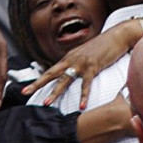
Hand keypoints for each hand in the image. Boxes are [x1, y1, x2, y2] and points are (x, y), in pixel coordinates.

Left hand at [22, 18, 142, 109]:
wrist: (117, 35)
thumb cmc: (102, 46)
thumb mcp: (85, 55)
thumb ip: (76, 64)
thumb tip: (70, 73)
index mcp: (68, 58)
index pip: (51, 71)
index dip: (39, 80)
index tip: (27, 88)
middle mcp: (71, 60)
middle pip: (51, 73)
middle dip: (37, 83)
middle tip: (25, 92)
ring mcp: (81, 63)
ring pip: (64, 79)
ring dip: (55, 92)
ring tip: (47, 103)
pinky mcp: (93, 66)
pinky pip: (86, 84)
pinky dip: (83, 96)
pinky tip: (82, 106)